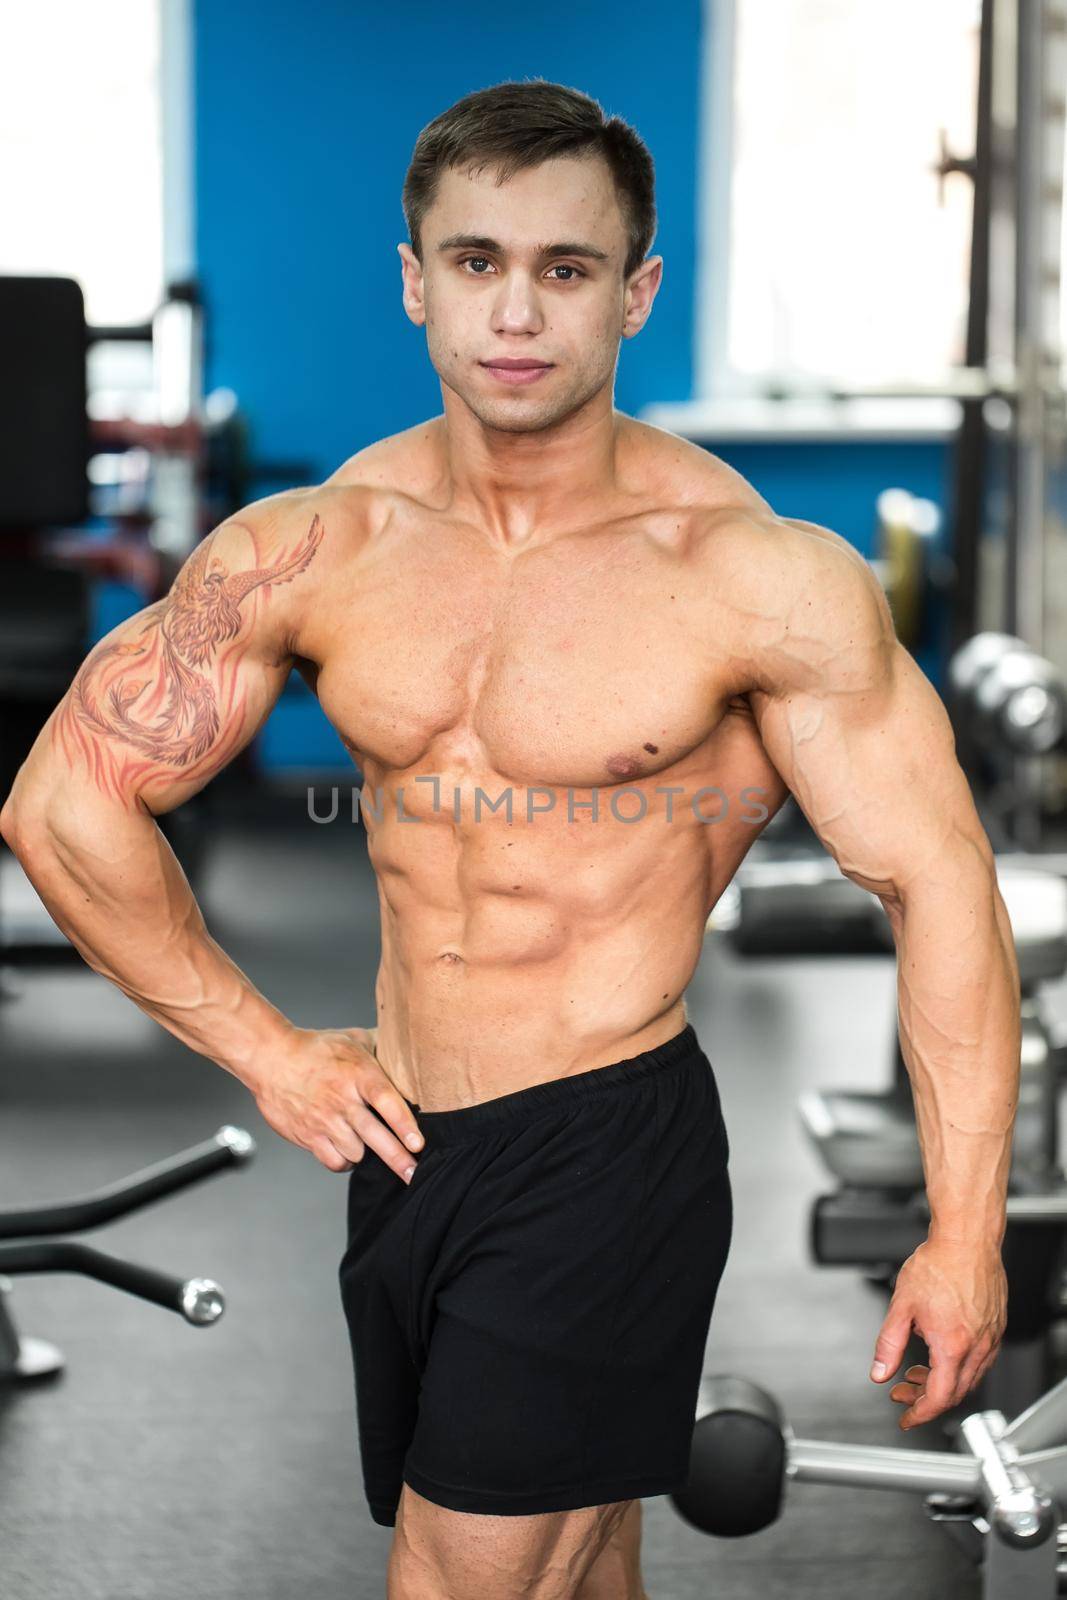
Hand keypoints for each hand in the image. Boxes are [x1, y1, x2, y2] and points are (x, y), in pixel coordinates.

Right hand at [250, 1024, 423, 1179]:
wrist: (271, 1057)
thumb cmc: (315, 1048)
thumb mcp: (353, 1038)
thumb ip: (381, 1047)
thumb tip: (408, 1049)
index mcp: (358, 1073)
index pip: (386, 1101)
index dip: (404, 1124)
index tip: (418, 1143)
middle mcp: (342, 1099)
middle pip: (376, 1136)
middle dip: (398, 1159)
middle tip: (414, 1173)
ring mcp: (324, 1119)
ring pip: (356, 1153)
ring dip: (367, 1154)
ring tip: (369, 1145)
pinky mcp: (308, 1135)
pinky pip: (334, 1161)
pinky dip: (344, 1162)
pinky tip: (348, 1152)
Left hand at [868, 1236, 1006, 1427]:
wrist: (967, 1240)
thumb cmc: (939, 1265)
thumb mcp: (902, 1306)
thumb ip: (888, 1344)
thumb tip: (880, 1371)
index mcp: (952, 1345)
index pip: (939, 1397)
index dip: (920, 1413)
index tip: (907, 1417)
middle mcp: (977, 1346)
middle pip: (955, 1393)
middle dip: (926, 1399)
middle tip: (903, 1392)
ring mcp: (990, 1338)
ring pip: (969, 1379)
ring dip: (941, 1383)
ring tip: (916, 1373)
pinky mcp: (995, 1328)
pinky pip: (979, 1361)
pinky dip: (957, 1367)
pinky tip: (939, 1354)